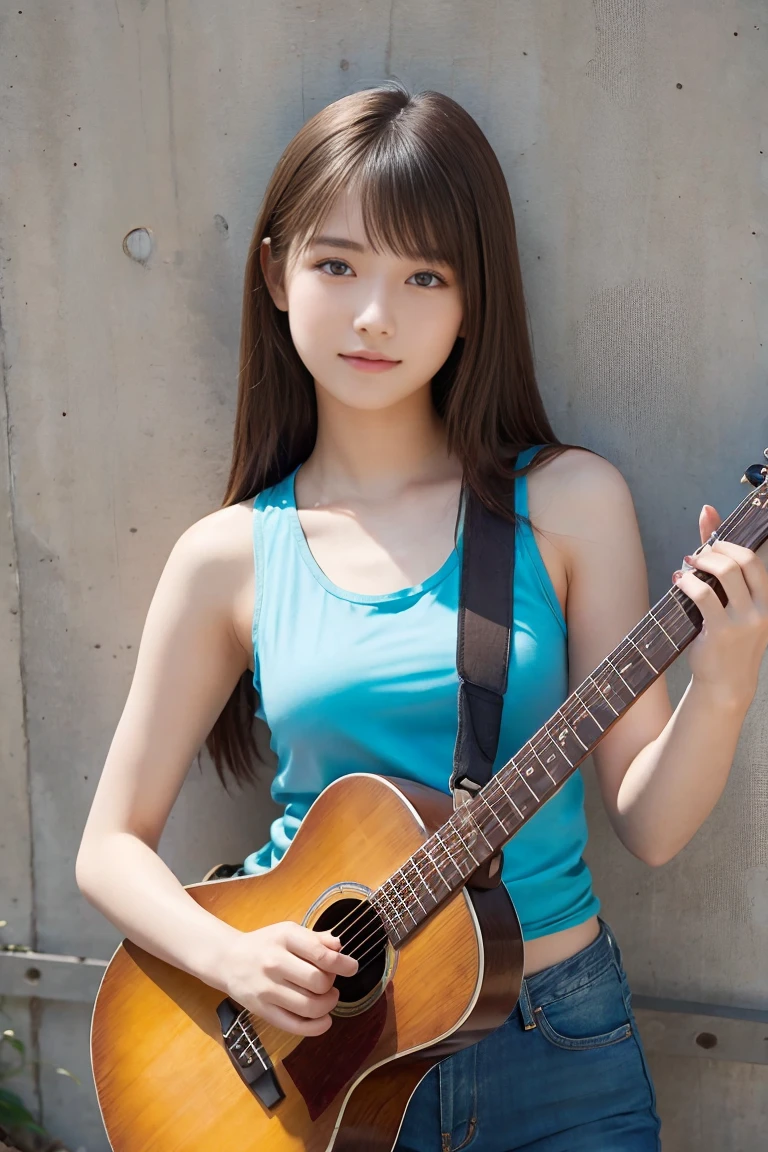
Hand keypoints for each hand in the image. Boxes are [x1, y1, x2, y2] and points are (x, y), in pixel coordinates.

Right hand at [222, 921, 358, 1035]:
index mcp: (284, 939)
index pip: (321, 955)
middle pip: (318, 982)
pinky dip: (317, 1027)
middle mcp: (274, 964)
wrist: (228, 960)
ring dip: (328, 1004)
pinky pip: (296, 1026)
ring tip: (328, 997)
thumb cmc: (264, 944)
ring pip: (310, 1006)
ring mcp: (267, 990)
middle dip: (332, 984)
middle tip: (330, 981)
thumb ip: (315, 938)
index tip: (351, 967)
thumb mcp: (288, 931)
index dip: (342, 964)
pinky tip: (324, 1019)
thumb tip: (339, 946)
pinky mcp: (263, 1011)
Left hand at [672, 505, 767, 707]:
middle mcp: (762, 609)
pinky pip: (703, 595)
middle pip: (743, 561)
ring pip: (725, 573)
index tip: (710, 540)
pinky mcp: (721, 631)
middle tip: (698, 554)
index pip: (754, 560)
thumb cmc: (729, 640)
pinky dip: (688, 582)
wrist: (726, 684)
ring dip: (701, 562)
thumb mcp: (735, 606)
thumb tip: (707, 512)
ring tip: (688, 564)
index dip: (730, 542)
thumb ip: (723, 565)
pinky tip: (679, 582)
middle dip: (717, 549)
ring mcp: (744, 621)